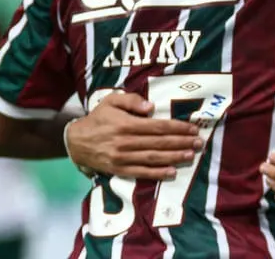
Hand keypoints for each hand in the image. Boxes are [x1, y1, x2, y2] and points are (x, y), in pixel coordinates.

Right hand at [66, 92, 201, 179]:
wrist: (76, 141)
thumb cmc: (98, 118)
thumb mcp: (111, 100)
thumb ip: (131, 100)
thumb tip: (151, 107)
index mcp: (126, 124)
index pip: (157, 126)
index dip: (176, 128)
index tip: (192, 128)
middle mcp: (126, 142)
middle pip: (159, 143)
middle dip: (181, 142)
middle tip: (199, 143)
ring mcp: (122, 158)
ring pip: (153, 158)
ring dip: (174, 157)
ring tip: (190, 155)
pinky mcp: (119, 170)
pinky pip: (141, 172)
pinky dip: (157, 173)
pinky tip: (172, 172)